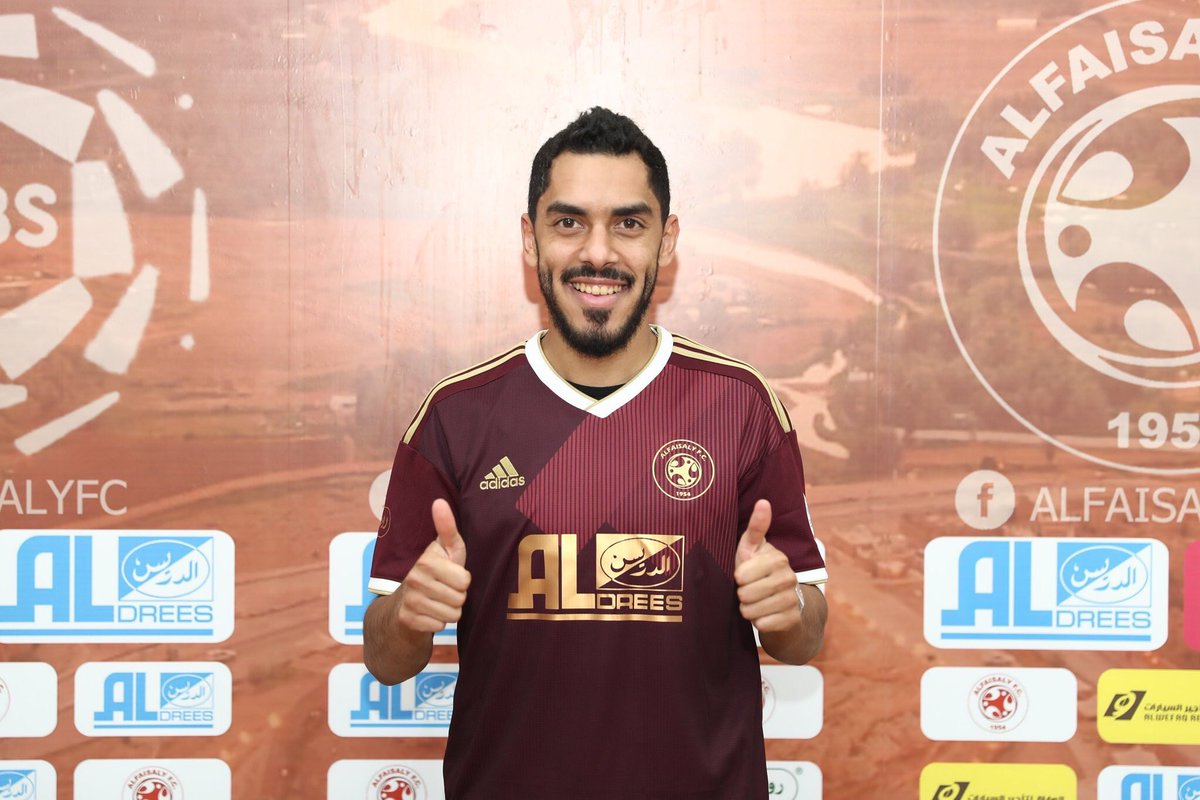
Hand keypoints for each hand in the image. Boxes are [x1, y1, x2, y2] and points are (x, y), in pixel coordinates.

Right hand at [395, 499, 470, 632]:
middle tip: (445, 589)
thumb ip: (447, 528)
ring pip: (452, 615)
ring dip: (449, 611)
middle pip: (460, 599)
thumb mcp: (445, 549)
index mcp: (426, 560)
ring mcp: (410, 600)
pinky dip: (437, 623)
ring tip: (438, 600)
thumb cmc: (434, 571)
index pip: (465, 581)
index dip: (463, 580)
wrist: (403, 603)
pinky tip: (429, 613)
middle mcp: (414, 579)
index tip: (452, 575)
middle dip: (457, 596)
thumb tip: (439, 502)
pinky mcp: (407, 619)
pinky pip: (439, 627)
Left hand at [734, 499, 802, 632]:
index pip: (742, 575)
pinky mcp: (793, 619)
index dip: (738, 578)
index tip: (743, 576)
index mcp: (778, 558)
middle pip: (745, 594)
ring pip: (752, 611)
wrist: (785, 605)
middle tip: (749, 591)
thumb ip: (756, 528)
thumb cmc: (759, 572)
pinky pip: (763, 625)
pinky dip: (759, 623)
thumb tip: (763, 501)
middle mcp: (789, 578)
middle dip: (742, 595)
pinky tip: (764, 615)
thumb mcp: (753, 549)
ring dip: (748, 610)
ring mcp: (793, 599)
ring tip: (755, 603)